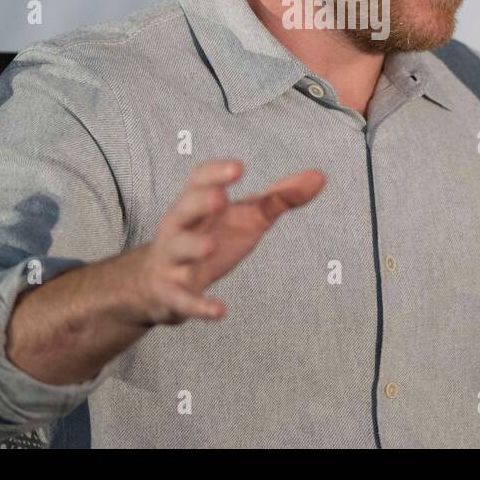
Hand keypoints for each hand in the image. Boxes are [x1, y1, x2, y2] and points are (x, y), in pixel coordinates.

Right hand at [131, 159, 325, 324]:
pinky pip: (183, 300)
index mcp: (196, 204)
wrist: (159, 285)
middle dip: (199, 203)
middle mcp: (179, 228)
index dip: (216, 173)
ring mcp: (173, 261)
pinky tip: (220, 310)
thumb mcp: (245, 217)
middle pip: (183, 210)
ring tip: (210, 246)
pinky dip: (199, 305)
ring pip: (177, 250)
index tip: (238, 168)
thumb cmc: (210, 239)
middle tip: (220, 198)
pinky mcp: (172, 294)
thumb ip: (280, 198)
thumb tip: (320, 176)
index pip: (199, 180)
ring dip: (192, 247)